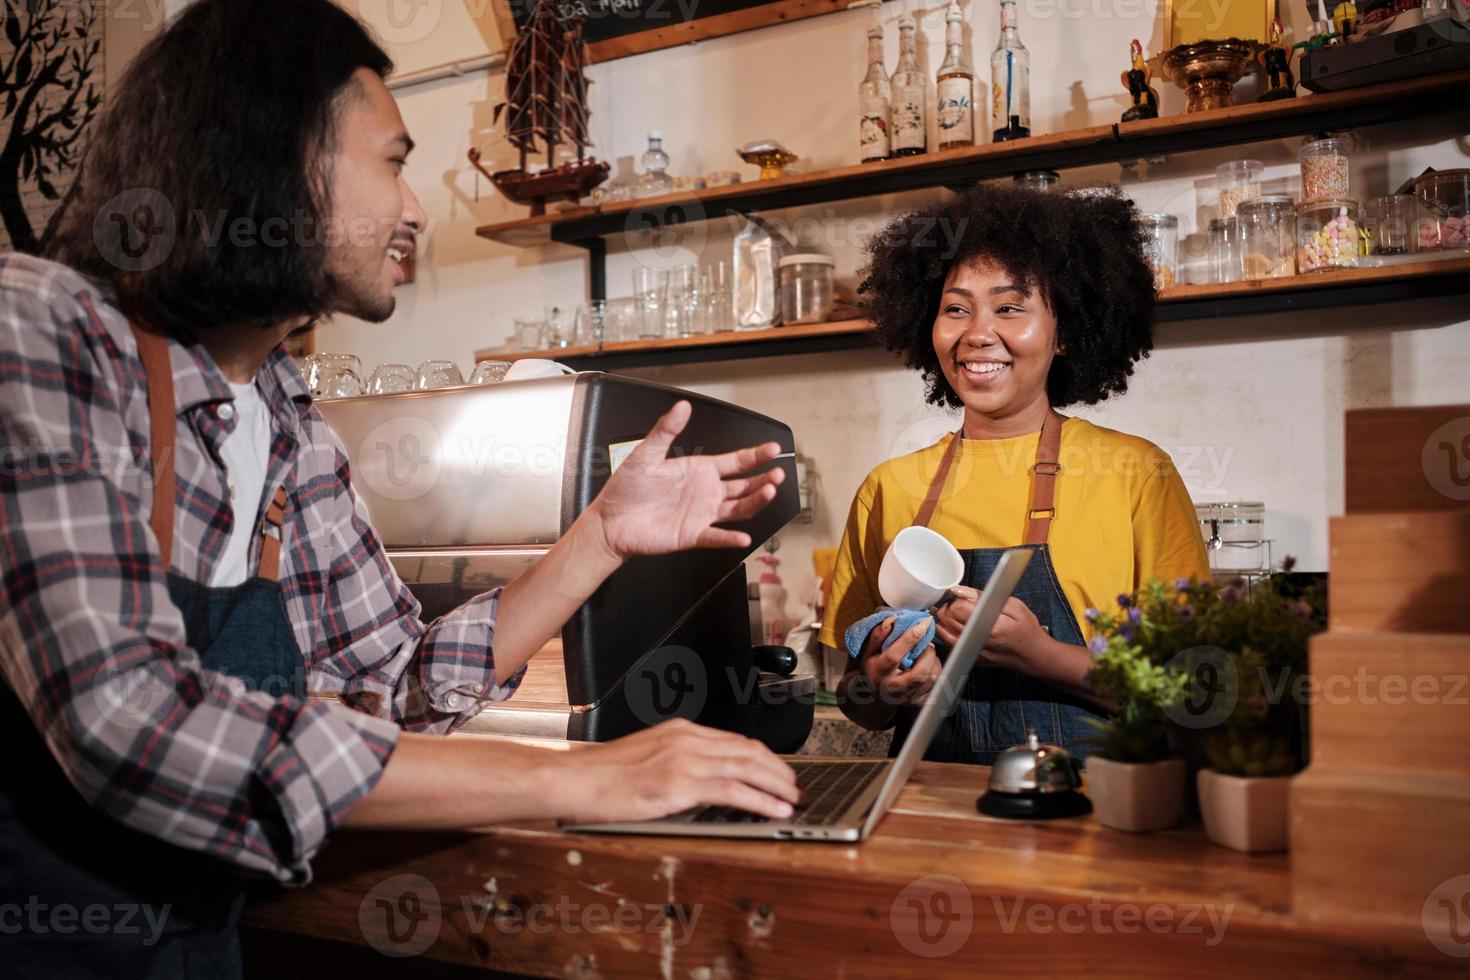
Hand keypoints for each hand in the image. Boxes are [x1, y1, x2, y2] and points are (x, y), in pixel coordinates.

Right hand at [558, 719, 801, 822]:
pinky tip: (773, 809)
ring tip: (794, 799)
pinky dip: (760, 799)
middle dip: (779, 769)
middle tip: (796, 787)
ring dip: (777, 784)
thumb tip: (701, 784)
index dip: (764, 757)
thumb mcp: (645, 759)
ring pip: (747, 767)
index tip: (779, 772)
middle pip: (749, 750)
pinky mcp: (679, 783)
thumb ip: (675, 764)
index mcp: (679, 731)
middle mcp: (686, 739)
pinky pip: (732, 789)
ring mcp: (684, 758)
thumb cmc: (600, 776)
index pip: (734, 741)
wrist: (572, 779)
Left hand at [585, 401, 784, 559]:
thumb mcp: (645, 454)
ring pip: (739, 509)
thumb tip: (681, 407)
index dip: (756, 455)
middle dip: (764, 479)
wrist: (610, 521)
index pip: (736, 461)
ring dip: (755, 501)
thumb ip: (666, 431)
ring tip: (768, 491)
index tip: (773, 448)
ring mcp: (702, 514)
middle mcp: (706, 492)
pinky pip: (717, 537)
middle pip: (744, 485)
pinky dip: (730, 538)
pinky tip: (742, 537)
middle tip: (778, 473)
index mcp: (699, 470)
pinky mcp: (693, 535)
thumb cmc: (626, 488)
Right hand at [855, 616, 942, 707]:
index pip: (894, 655)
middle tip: (928, 644)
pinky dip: (938, 674)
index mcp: (878, 672)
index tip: (923, 624)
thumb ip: (878, 635)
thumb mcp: (868, 649)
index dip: (910, 639)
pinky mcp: (917, 703)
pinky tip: (931, 667)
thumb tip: (893, 620)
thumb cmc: (873, 665)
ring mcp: (906, 698)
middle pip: (918, 673)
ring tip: (929, 655)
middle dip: (928, 655)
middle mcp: (891, 688)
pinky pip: (936, 689)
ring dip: (935, 663)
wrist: (874, 691)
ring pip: (930, 681)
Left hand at [936, 586, 1047, 673]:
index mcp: (991, 628)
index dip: (957, 598)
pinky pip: (949, 644)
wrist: (1034, 655)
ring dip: (945, 619)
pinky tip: (959, 626)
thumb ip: (985, 596)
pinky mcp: (971, 659)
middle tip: (960, 602)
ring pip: (943, 632)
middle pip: (946, 619)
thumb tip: (961, 591)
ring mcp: (973, 654)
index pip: (957, 608)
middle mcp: (979, 643)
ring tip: (959, 613)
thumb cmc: (1027, 629)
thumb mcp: (1014, 605)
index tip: (963, 596)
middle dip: (948, 606)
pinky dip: (949, 632)